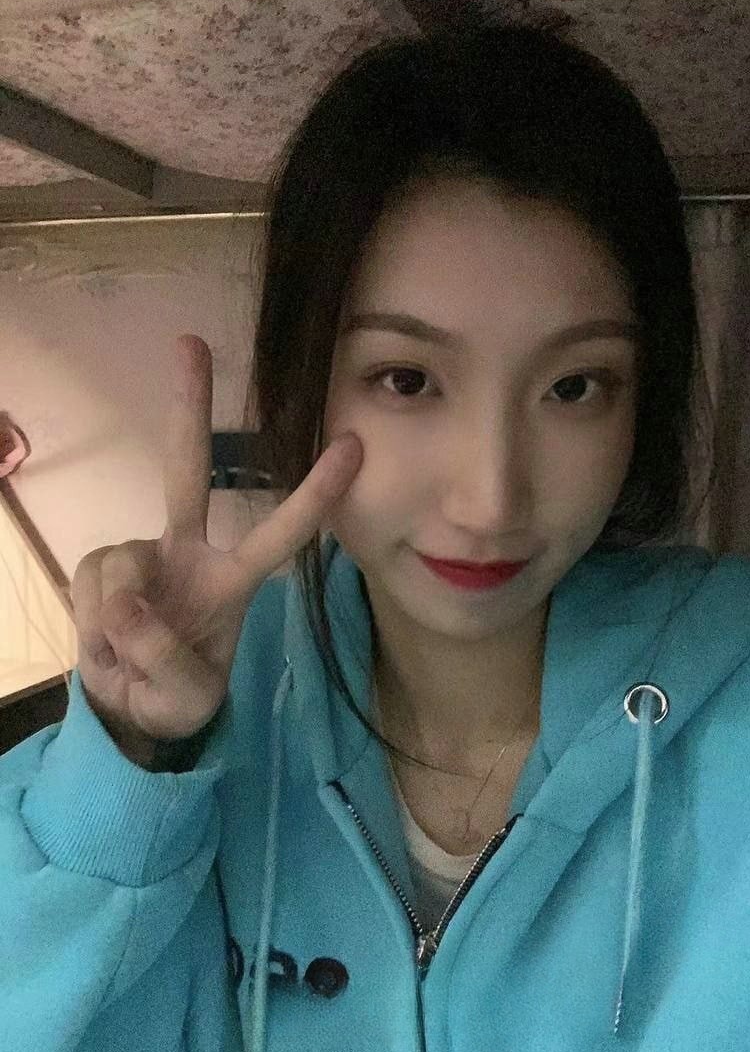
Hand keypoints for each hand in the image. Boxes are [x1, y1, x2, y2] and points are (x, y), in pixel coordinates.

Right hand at [71, 334, 362, 762]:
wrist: (129, 709)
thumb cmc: (178, 697)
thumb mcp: (186, 698)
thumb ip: (164, 659)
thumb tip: (126, 607)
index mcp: (234, 581)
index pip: (283, 534)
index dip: (316, 492)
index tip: (355, 443)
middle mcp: (190, 551)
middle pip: (188, 469)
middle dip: (189, 406)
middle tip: (191, 342)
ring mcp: (143, 554)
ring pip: (122, 567)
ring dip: (117, 622)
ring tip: (131, 655)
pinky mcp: (102, 566)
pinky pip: (91, 584)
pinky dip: (93, 622)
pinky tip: (108, 640)